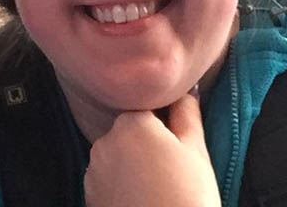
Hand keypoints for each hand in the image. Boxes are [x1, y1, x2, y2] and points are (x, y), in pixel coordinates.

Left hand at [84, 94, 221, 206]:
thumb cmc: (188, 196)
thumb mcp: (196, 149)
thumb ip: (187, 111)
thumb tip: (185, 90)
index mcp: (130, 123)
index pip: (147, 109)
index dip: (166, 126)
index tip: (178, 146)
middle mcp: (105, 141)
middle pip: (130, 131)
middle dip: (148, 144)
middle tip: (172, 168)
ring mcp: (93, 170)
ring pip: (118, 155)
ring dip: (133, 163)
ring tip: (158, 186)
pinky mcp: (90, 195)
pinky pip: (108, 178)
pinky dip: (122, 184)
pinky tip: (142, 197)